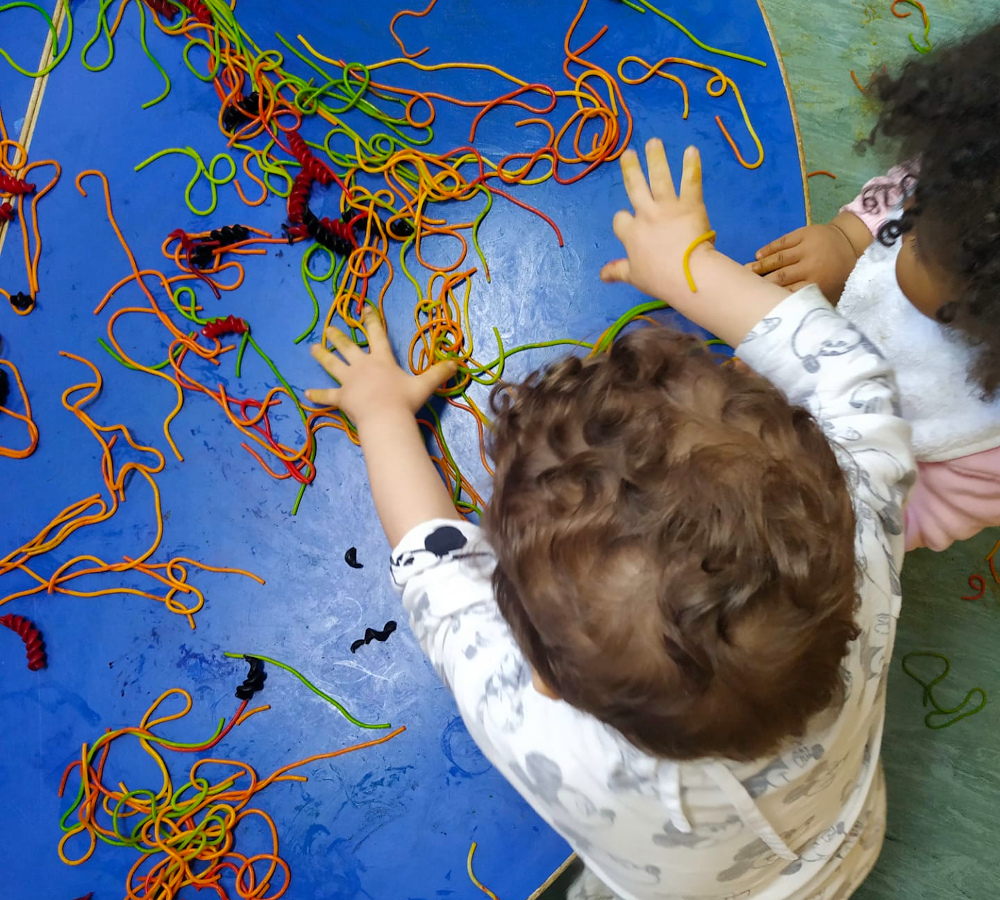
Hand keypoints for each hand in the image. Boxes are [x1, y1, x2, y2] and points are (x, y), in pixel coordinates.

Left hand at [306, 307, 456, 431]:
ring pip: (332, 365)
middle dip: (339, 336)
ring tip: (313, 348)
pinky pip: (328, 396)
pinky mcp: (342, 397)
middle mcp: (363, 365)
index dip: (372, 320)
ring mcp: (349, 381)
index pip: (376, 334)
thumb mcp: (425, 385)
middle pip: (348, 347)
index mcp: (381, 359)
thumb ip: (439, 373)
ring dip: (322, 355)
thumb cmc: (404, 400)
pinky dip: (318, 395)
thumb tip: (457, 364)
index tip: (365, 309)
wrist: (385, 417)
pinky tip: (307, 394)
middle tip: (329, 328)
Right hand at [600, 140, 714, 302]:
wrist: (687, 275)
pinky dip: (692, 166)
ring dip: (656, 158)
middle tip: (628, 153)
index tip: (626, 219)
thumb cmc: (659, 278)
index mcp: (631, 233)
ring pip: (660, 178)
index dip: (623, 219)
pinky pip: (690, 182)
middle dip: (631, 169)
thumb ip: (617, 270)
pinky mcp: (690, 205)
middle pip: (635, 187)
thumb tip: (602, 275)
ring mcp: (668, 207)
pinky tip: (691, 150)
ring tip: (653, 142)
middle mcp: (647, 214)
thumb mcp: (634, 276)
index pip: (621, 219)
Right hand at [748, 215, 870, 301]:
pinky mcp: (804, 233)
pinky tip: (758, 255)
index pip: (790, 292)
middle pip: (781, 276)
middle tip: (745, 287)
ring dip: (761, 265)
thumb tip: (791, 317)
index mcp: (818, 282)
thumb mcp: (831, 292)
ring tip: (746, 271)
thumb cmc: (838, 273)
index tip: (758, 302)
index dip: (773, 296)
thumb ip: (813, 302)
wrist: (851, 242)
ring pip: (779, 258)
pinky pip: (782, 242)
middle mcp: (811, 265)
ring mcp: (807, 247)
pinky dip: (768, 249)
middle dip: (762, 282)